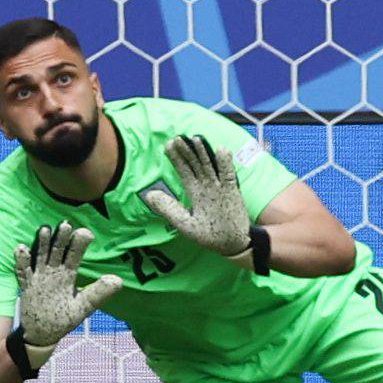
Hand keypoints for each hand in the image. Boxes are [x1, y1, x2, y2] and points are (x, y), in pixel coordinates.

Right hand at [13, 222, 119, 369]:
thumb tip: (118, 281)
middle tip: (66, 224)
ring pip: (41, 256)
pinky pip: (23, 272)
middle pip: (57, 251)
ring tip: (45, 229)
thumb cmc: (64, 318)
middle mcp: (54, 272)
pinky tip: (21, 248)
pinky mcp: (27, 286)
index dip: (79, 244)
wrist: (42, 334)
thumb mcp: (83, 306)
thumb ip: (98, 293)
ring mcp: (39, 277)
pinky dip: (21, 261)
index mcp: (68, 275)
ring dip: (42, 243)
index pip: (75, 256)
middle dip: (61, 239)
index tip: (86, 233)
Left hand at [142, 135, 253, 262]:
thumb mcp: (184, 224)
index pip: (184, 171)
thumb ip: (168, 209)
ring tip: (196, 139)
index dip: (176, 159)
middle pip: (195, 164)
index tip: (168, 145)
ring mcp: (220, 188)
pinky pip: (228, 175)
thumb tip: (150, 195)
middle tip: (178, 138)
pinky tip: (221, 151)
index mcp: (195, 193)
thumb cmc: (209, 235)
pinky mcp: (232, 192)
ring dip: (204, 153)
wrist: (232, 245)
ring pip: (210, 166)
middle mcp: (206, 187)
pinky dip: (225, 163)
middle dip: (187, 152)